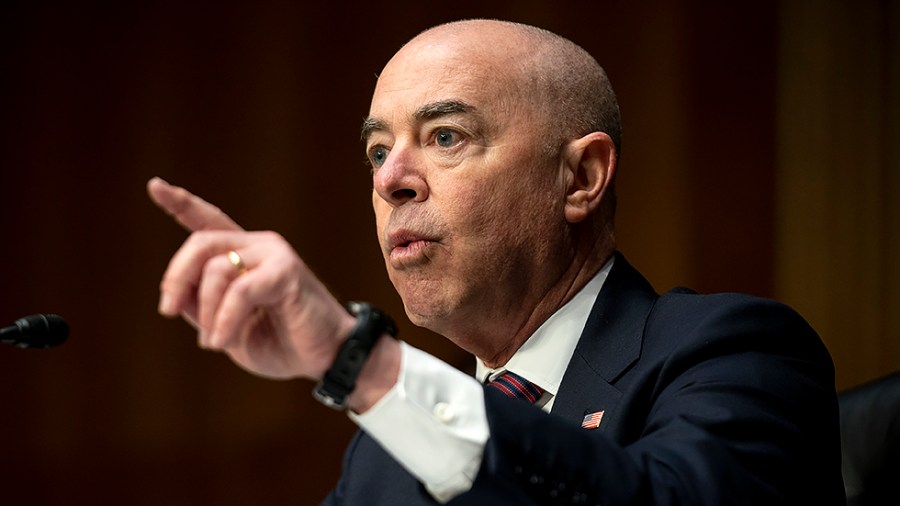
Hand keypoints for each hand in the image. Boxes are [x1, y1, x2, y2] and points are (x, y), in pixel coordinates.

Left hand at [147, 177, 355, 380]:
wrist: (328, 357)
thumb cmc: (282, 343)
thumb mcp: (227, 329)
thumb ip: (201, 308)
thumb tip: (176, 295)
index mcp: (244, 256)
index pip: (209, 221)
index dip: (181, 204)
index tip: (155, 185)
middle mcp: (259, 247)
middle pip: (200, 243)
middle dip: (176, 277)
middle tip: (168, 309)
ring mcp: (275, 255)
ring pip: (215, 271)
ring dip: (206, 313)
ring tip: (216, 342)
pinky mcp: (287, 271)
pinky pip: (239, 291)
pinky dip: (225, 320)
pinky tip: (223, 341)